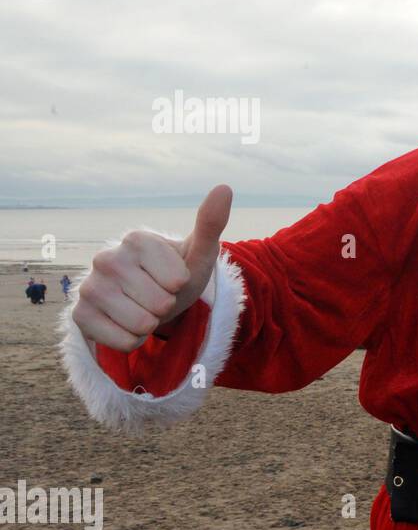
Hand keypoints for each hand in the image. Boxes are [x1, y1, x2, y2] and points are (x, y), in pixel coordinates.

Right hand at [72, 185, 232, 351]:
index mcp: (136, 239)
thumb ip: (211, 223)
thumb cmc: (178, 273)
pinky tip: (127, 323)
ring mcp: (89, 286)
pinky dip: (133, 340)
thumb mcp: (200, 252)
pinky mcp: (80, 315)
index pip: (177, 279)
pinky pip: (122, 341)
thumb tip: (224, 187)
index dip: (182, 284)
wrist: (151, 300)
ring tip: (144, 308)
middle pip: (160, 303)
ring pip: (141, 324)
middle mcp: (106, 258)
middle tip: (158, 296)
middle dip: (167, 306)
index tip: (174, 277)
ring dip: (152, 324)